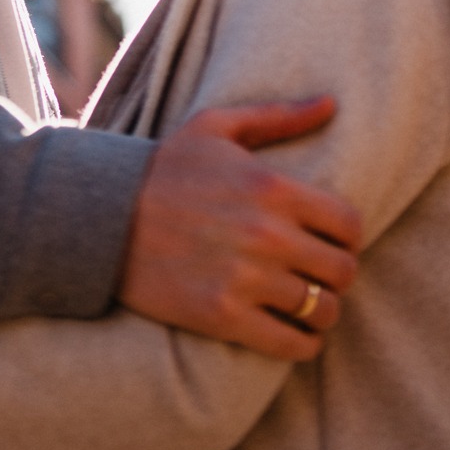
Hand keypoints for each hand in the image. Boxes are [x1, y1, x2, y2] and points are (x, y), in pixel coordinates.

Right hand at [119, 99, 363, 360]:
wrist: (101, 218)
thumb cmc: (162, 169)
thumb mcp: (215, 128)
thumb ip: (278, 116)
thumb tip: (331, 104)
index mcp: (272, 187)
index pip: (349, 225)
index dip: (347, 237)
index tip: (332, 242)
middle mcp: (267, 234)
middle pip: (342, 270)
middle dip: (336, 274)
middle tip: (318, 275)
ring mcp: (246, 279)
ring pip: (322, 310)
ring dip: (321, 310)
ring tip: (306, 305)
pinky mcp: (224, 316)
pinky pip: (292, 344)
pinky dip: (302, 344)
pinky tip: (294, 334)